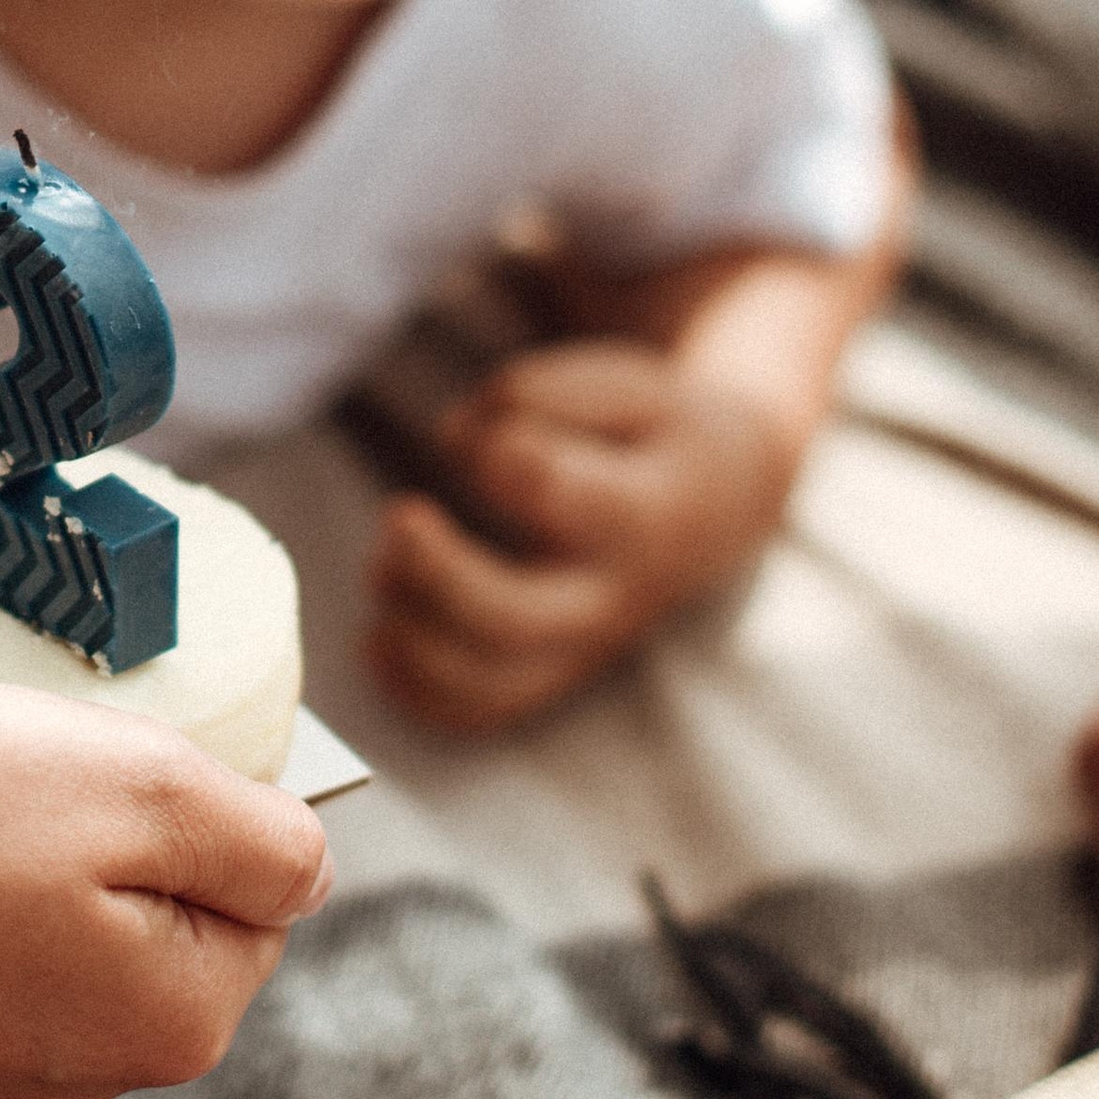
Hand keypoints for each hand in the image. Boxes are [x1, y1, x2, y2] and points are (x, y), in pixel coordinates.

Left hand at [366, 336, 796, 732]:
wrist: (718, 508)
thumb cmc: (652, 435)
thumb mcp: (624, 386)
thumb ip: (536, 395)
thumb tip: (454, 440)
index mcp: (638, 513)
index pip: (558, 495)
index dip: (504, 456)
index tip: (491, 435)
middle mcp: (608, 596)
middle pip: (509, 620)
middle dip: (435, 574)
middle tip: (400, 516)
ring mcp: (579, 647)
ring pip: (485, 682)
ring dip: (411, 634)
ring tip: (383, 570)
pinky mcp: (552, 671)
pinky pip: (477, 712)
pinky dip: (413, 689)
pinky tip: (379, 639)